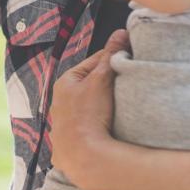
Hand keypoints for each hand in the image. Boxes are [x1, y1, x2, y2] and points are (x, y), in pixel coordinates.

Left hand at [48, 29, 127, 189]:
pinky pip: (87, 129)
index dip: (113, 61)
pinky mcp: (68, 145)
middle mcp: (59, 102)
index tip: (130, 61)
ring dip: (104, 106)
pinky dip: (97, 126)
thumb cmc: (88, 115)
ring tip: (122, 107)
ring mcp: (62, 125)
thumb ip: (111, 56)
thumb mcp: (102, 80)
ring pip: (89, 108)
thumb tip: (120, 33)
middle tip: (128, 85)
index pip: (94, 63)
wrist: (82, 156)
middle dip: (109, 85)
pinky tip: (108, 128)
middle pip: (91, 86)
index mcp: (65, 83)